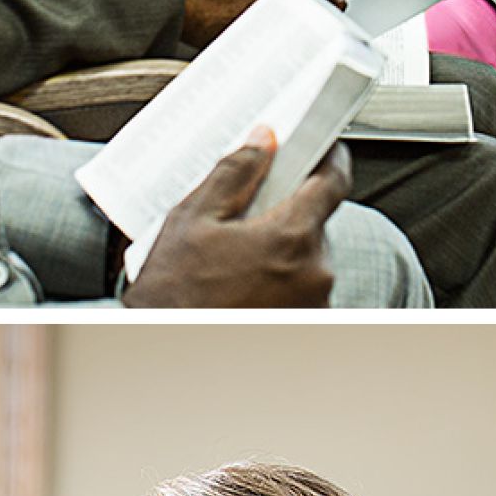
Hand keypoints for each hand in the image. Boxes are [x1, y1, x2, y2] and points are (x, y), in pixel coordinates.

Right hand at [125, 129, 350, 307]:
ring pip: (308, 261)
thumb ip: (234, 173)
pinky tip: (245, 289)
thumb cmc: (174, 296)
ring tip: (238, 263)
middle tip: (249, 218)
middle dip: (287, 215)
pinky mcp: (306, 328)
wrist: (163, 354)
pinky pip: (303, 293)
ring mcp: (313, 306)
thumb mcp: (193, 220)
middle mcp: (313, 274)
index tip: (323, 148)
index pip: (332, 183)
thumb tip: (263, 141)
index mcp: (291, 238)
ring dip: (283, 255)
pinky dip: (282, 286)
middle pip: (315, 224)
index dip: (329, 159)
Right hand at [162, 0, 351, 36]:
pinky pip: (263, 31)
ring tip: (296, 6)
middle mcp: (273, 5)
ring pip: (289, 22)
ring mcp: (257, 26)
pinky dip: (268, 24)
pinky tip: (261, 17)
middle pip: (312, 7)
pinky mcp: (239, 41)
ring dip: (295, 14)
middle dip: (324, 2)